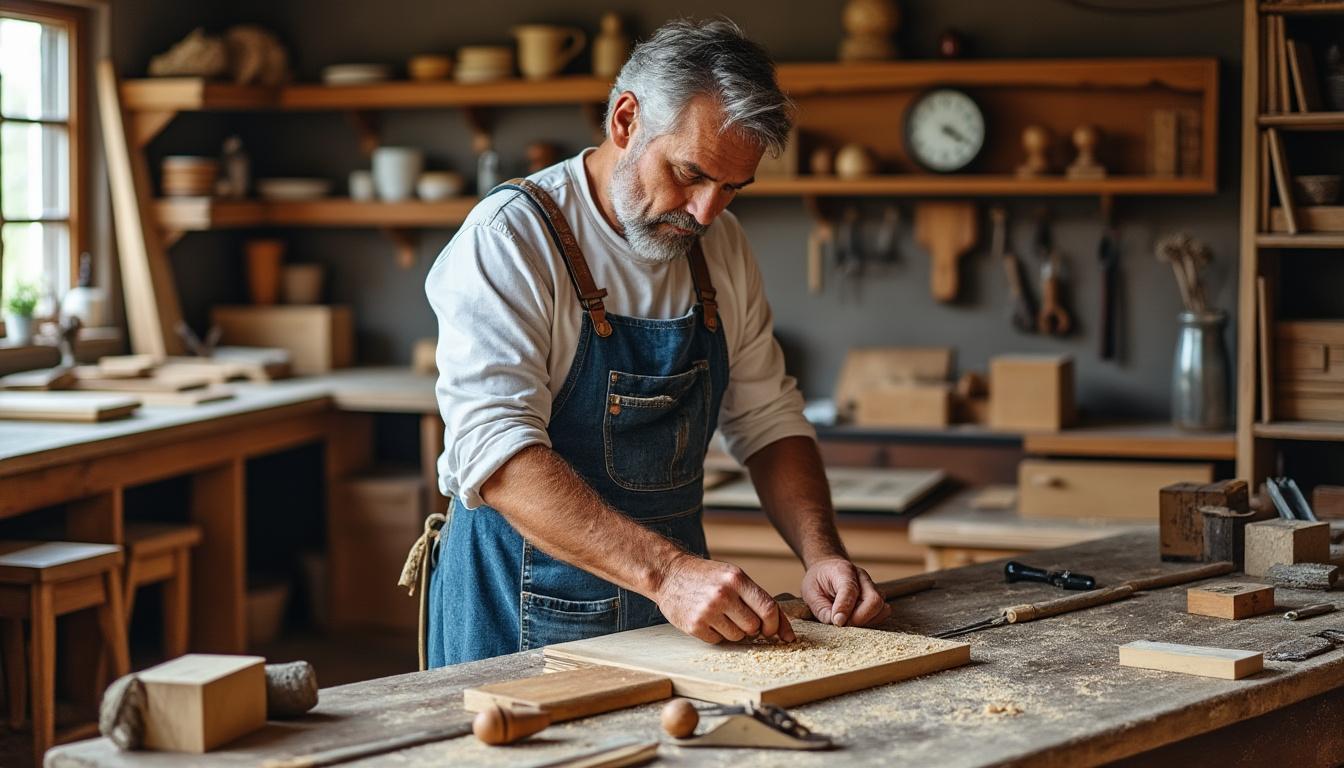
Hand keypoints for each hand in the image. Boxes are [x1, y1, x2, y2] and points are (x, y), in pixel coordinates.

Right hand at [655, 554, 794, 643]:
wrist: (669, 574)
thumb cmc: (705, 576)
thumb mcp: (732, 576)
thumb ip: (755, 598)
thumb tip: (783, 629)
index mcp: (737, 579)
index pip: (768, 608)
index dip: (776, 624)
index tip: (774, 631)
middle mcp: (723, 594)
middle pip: (754, 626)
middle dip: (752, 628)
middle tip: (740, 618)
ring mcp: (708, 610)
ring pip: (737, 637)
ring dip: (734, 632)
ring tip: (720, 616)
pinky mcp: (694, 625)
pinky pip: (718, 641)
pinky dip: (716, 635)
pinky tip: (707, 620)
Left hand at [801, 558, 891, 627]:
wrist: (828, 568)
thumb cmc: (818, 580)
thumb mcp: (810, 592)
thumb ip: (821, 609)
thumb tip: (836, 623)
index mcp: (843, 571)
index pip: (850, 589)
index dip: (845, 608)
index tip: (838, 622)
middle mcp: (862, 578)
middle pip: (874, 600)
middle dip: (861, 618)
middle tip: (844, 625)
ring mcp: (872, 587)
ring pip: (882, 608)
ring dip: (867, 621)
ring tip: (849, 622)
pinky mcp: (876, 598)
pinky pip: (882, 613)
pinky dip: (871, 621)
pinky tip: (856, 621)